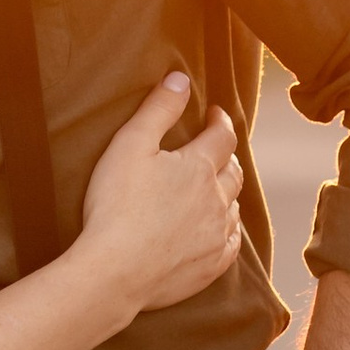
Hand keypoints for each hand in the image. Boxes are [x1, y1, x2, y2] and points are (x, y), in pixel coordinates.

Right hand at [80, 72, 243, 317]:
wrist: (115, 271)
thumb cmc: (116, 205)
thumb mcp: (130, 145)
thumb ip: (158, 109)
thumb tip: (180, 78)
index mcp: (199, 167)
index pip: (222, 135)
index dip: (219, 120)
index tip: (213, 114)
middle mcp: (216, 199)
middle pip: (233, 171)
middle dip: (227, 156)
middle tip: (217, 150)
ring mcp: (216, 235)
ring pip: (234, 206)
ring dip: (228, 193)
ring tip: (216, 189)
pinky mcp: (210, 266)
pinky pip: (231, 244)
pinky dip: (228, 231)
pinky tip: (220, 231)